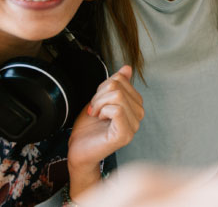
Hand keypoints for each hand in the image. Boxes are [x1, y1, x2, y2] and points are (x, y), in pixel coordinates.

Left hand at [68, 65, 143, 194]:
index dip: (103, 87)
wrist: (78, 149)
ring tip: (97, 115)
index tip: (97, 102)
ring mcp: (134, 125)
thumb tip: (127, 68)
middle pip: (118, 86)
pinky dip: (103, 112)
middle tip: (95, 110)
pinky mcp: (126, 135)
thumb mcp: (101, 98)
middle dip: (99, 95)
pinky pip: (117, 110)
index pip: (121, 79)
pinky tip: (101, 121)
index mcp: (135, 104)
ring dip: (99, 104)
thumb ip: (115, 84)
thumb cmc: (88, 126)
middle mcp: (139, 114)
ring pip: (117, 96)